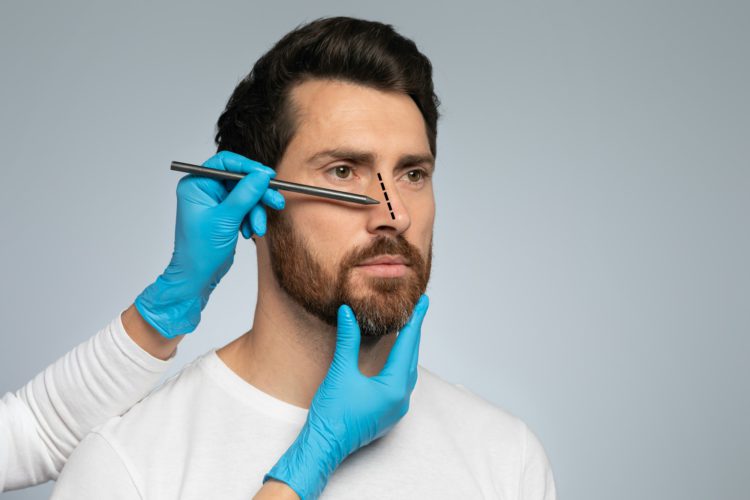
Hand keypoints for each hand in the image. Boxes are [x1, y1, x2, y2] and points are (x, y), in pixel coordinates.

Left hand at [134, 151, 283, 337]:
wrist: (197, 277)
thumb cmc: (200, 250)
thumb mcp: (225, 219)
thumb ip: (245, 194)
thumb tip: (261, 175)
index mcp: (196, 184)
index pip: (226, 163)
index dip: (249, 167)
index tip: (268, 175)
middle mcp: (205, 190)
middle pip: (240, 180)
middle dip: (258, 194)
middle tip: (275, 202)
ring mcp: (216, 202)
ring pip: (246, 195)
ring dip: (256, 211)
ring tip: (257, 229)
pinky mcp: (225, 214)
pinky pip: (246, 208)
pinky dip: (252, 219)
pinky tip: (249, 232)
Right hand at [263, 295, 429, 498]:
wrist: (324, 447)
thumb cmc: (332, 414)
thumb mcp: (340, 372)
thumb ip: (347, 340)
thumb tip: (348, 312)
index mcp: (394, 387)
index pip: (408, 345)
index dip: (415, 320)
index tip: (423, 302)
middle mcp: (401, 398)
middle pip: (411, 357)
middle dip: (414, 332)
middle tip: (417, 309)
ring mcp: (396, 408)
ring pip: (408, 371)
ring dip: (408, 349)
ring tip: (408, 329)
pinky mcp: (388, 413)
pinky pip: (401, 383)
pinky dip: (400, 365)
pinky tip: (395, 358)